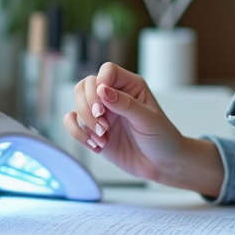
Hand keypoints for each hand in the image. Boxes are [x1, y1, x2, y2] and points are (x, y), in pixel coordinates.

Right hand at [63, 63, 184, 183]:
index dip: (100, 82)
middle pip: (85, 85)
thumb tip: (102, 90)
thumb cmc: (162, 138)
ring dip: (85, 123)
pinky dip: (79, 134)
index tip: (103, 104)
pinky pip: (73, 124)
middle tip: (103, 125)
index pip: (107, 70)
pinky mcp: (93, 130)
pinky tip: (97, 146)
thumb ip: (126, 104)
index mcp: (131, 86)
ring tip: (103, 138)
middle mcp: (113, 96)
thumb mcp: (148, 120)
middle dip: (88, 106)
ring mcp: (102, 113)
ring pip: (77, 104)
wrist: (161, 164)